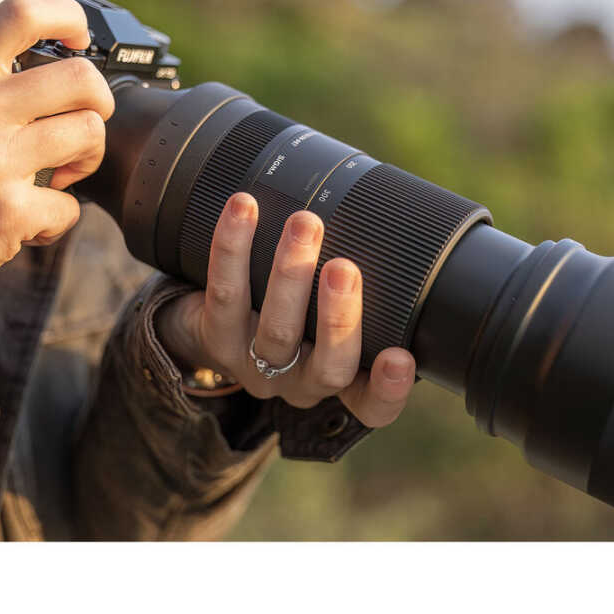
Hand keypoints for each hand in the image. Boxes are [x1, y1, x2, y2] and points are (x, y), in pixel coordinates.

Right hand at [0, 0, 114, 304]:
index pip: (21, 14)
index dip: (67, 17)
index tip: (79, 39)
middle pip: (82, 79)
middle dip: (98, 104)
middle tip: (81, 124)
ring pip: (89, 135)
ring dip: (86, 161)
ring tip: (57, 176)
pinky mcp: (7, 213)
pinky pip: (70, 207)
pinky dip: (55, 221)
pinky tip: (27, 224)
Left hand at [155, 193, 416, 427]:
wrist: (211, 321)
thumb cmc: (295, 305)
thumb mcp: (328, 310)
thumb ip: (364, 287)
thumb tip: (402, 218)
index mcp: (340, 379)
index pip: (373, 405)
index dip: (390, 390)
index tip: (402, 357)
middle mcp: (301, 382)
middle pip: (328, 367)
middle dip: (339, 318)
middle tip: (344, 269)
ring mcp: (256, 367)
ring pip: (277, 330)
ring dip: (290, 274)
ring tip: (305, 224)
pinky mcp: (215, 339)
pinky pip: (225, 292)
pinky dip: (234, 245)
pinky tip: (244, 208)